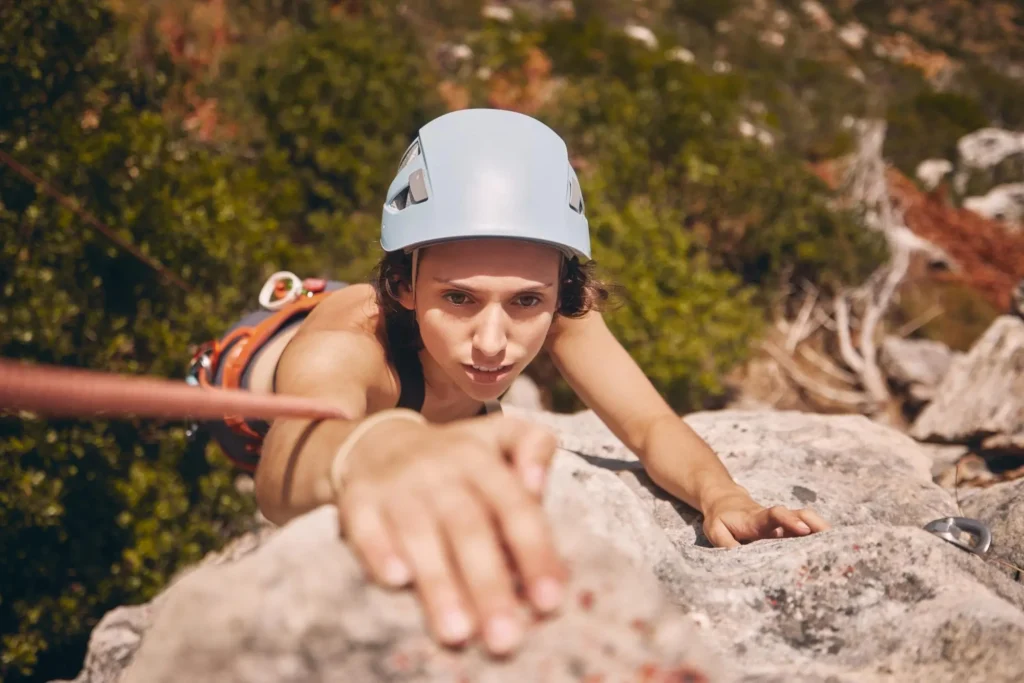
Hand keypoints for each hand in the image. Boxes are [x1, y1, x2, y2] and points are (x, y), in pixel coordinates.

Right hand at [335, 413, 566, 655]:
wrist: (379, 443)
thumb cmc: (456, 458)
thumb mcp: (500, 435)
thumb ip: (534, 449)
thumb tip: (538, 485)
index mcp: (482, 459)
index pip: (514, 507)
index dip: (534, 552)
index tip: (549, 601)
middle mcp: (439, 469)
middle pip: (468, 527)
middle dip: (488, 584)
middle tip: (505, 637)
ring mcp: (397, 484)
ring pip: (419, 533)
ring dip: (439, 584)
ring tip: (458, 632)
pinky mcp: (358, 500)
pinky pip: (365, 528)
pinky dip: (381, 553)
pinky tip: (397, 581)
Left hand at [701, 489, 830, 548]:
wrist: (726, 501)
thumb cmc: (721, 518)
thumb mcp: (715, 530)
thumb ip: (725, 542)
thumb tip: (739, 557)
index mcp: (757, 519)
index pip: (775, 515)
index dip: (789, 520)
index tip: (803, 529)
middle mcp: (776, 520)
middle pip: (800, 516)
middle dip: (817, 525)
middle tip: (833, 540)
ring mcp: (784, 524)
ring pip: (808, 522)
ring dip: (823, 532)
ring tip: (842, 549)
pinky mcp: (788, 530)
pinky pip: (807, 532)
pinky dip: (820, 539)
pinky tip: (834, 553)